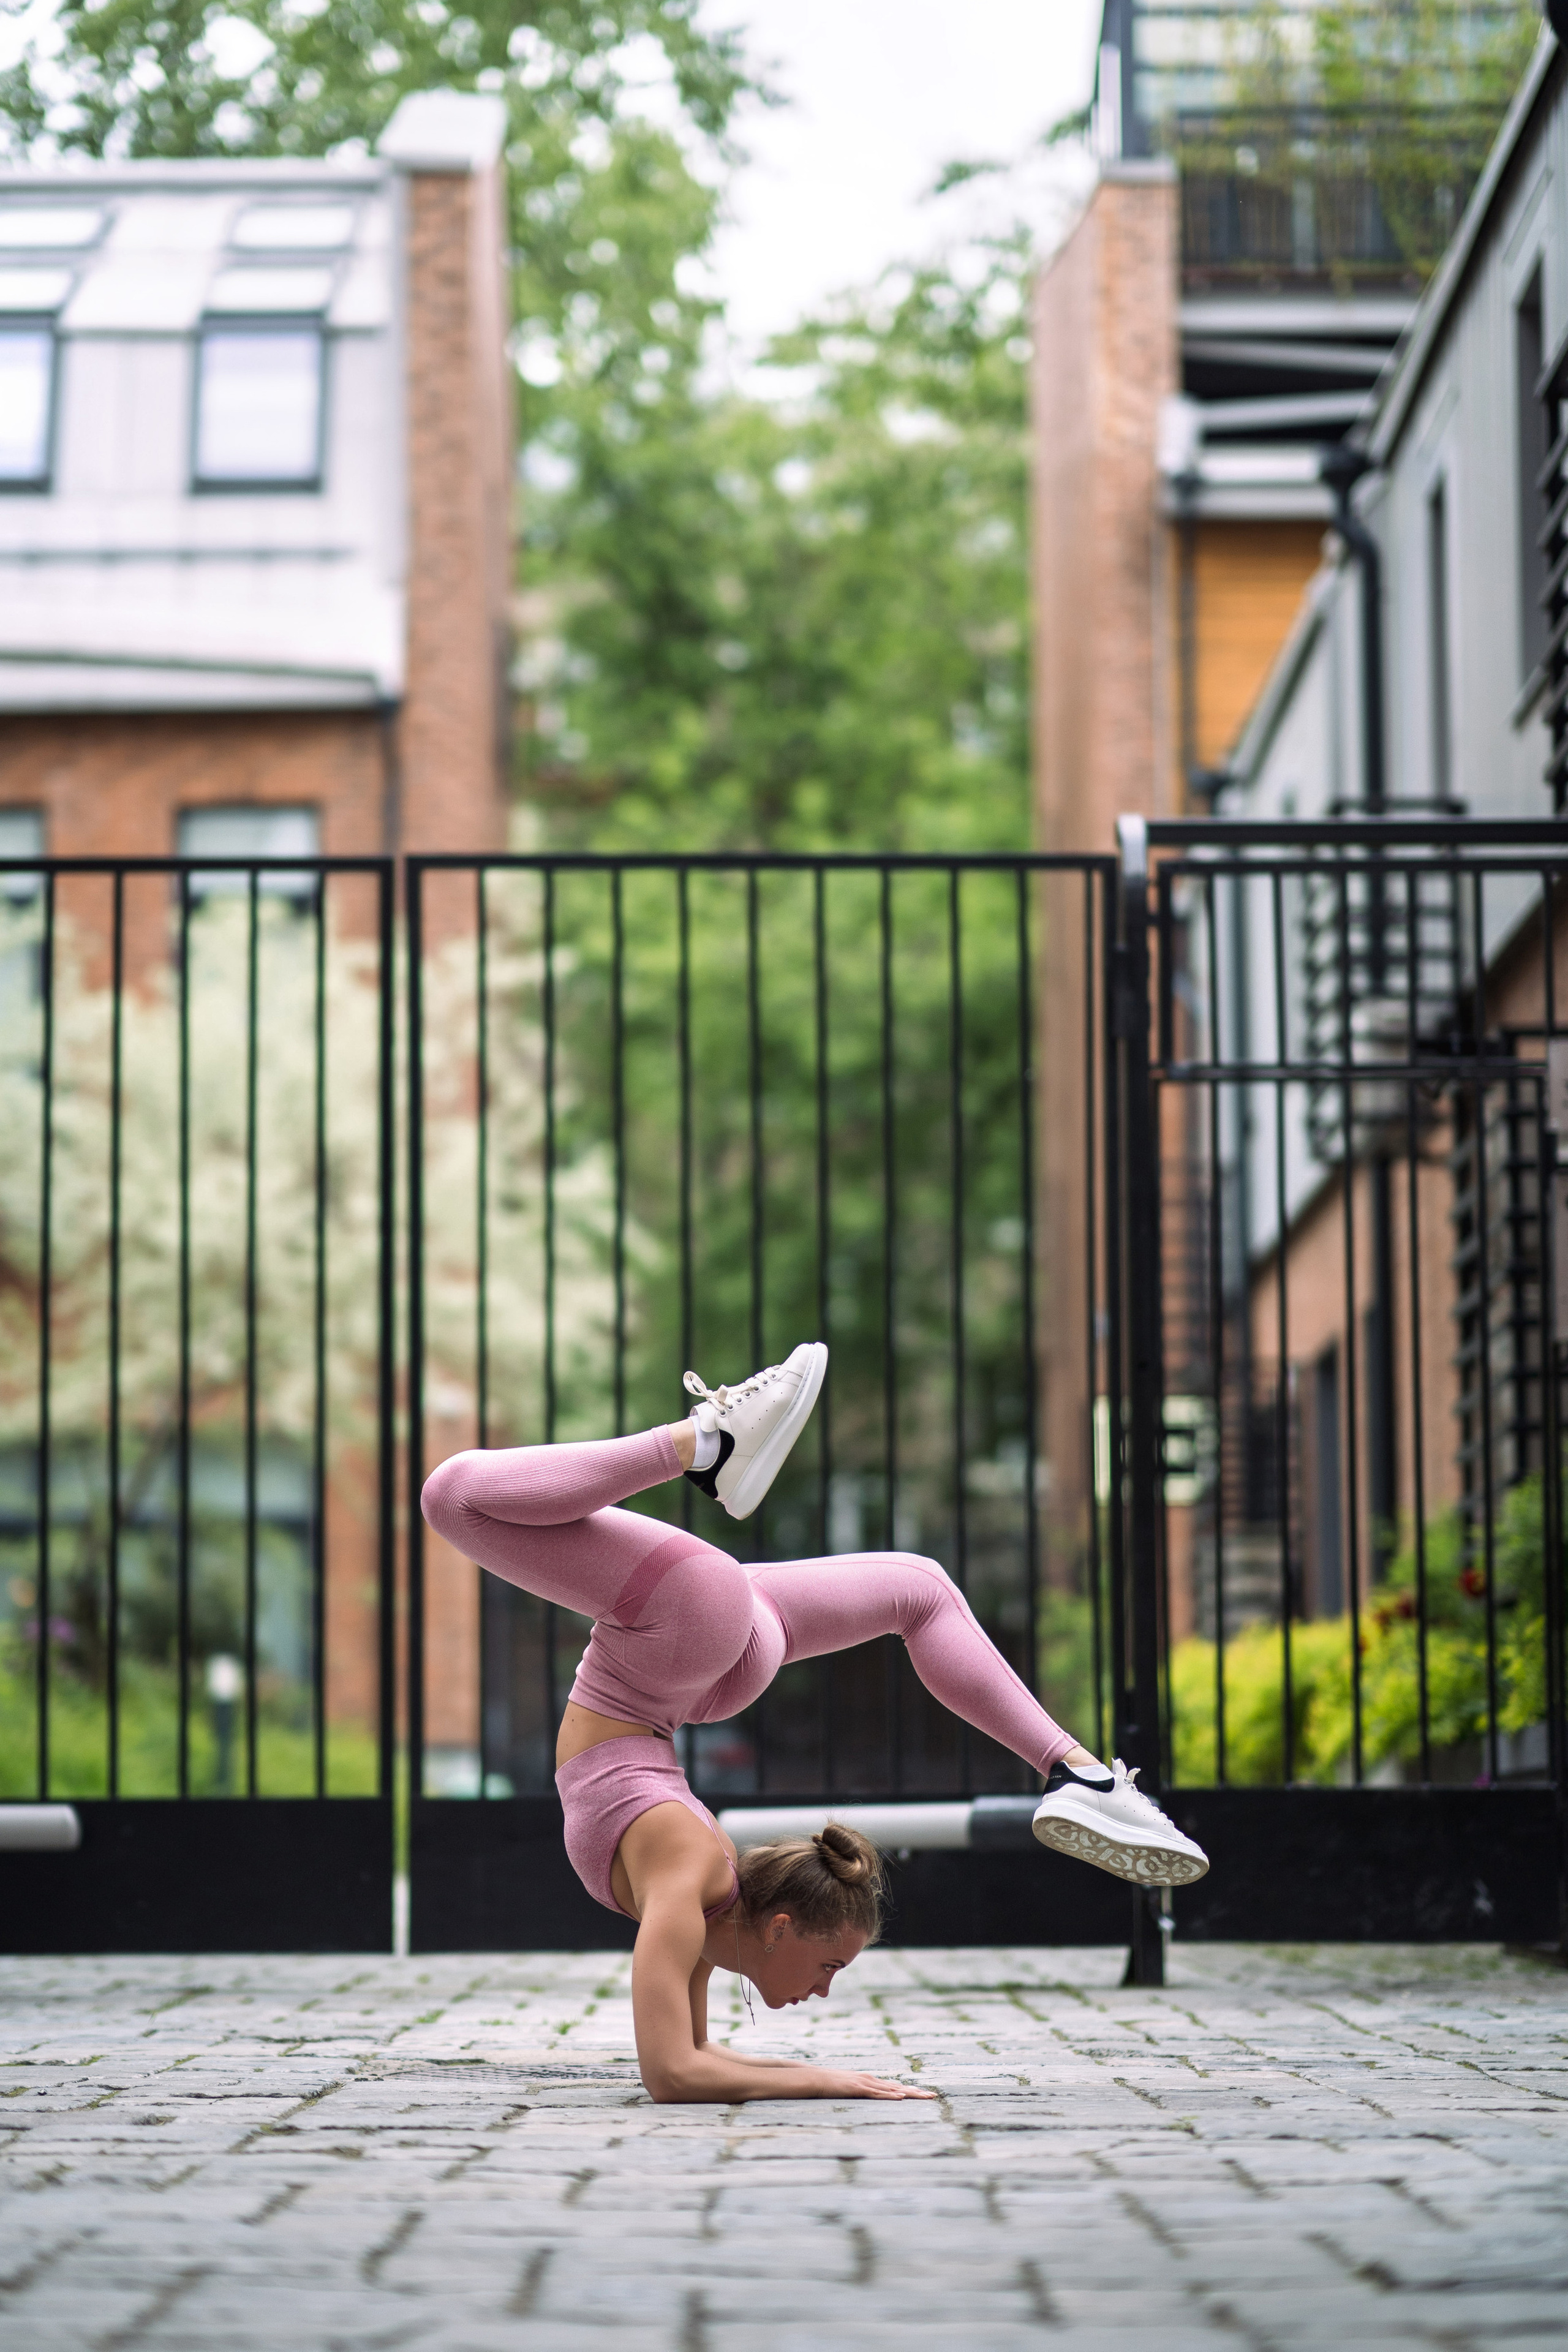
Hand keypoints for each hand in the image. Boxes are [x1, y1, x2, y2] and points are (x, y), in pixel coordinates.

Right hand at [822, 2071, 936, 2100]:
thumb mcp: (851, 2089)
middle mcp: (872, 2080)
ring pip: (892, 2089)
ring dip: (909, 2093)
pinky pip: (876, 2093)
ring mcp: (866, 2083)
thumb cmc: (833, 2085)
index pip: (897, 2087)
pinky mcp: (858, 2088)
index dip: (912, 2091)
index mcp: (872, 2081)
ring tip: (924, 2096)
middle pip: (899, 2087)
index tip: (927, 2094)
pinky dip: (889, 2095)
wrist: (816, 2079)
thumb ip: (862, 2093)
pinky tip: (900, 2096)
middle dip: (917, 2092)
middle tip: (934, 2096)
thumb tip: (870, 2099)